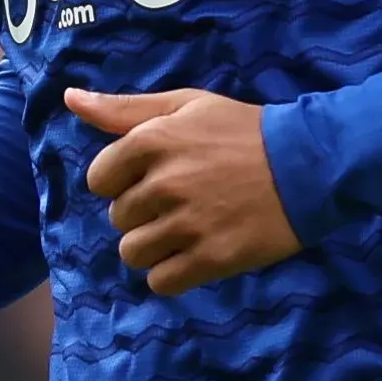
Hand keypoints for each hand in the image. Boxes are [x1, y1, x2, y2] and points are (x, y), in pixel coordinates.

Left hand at [71, 87, 299, 296]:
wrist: (311, 165)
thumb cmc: (244, 131)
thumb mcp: (186, 105)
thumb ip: (124, 109)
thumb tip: (70, 98)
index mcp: (153, 141)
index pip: (99, 179)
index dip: (122, 181)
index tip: (154, 177)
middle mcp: (165, 183)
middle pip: (118, 218)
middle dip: (143, 213)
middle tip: (182, 201)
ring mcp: (188, 224)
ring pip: (133, 253)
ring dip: (153, 247)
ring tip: (186, 231)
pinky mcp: (212, 258)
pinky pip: (161, 282)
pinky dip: (172, 274)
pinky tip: (195, 255)